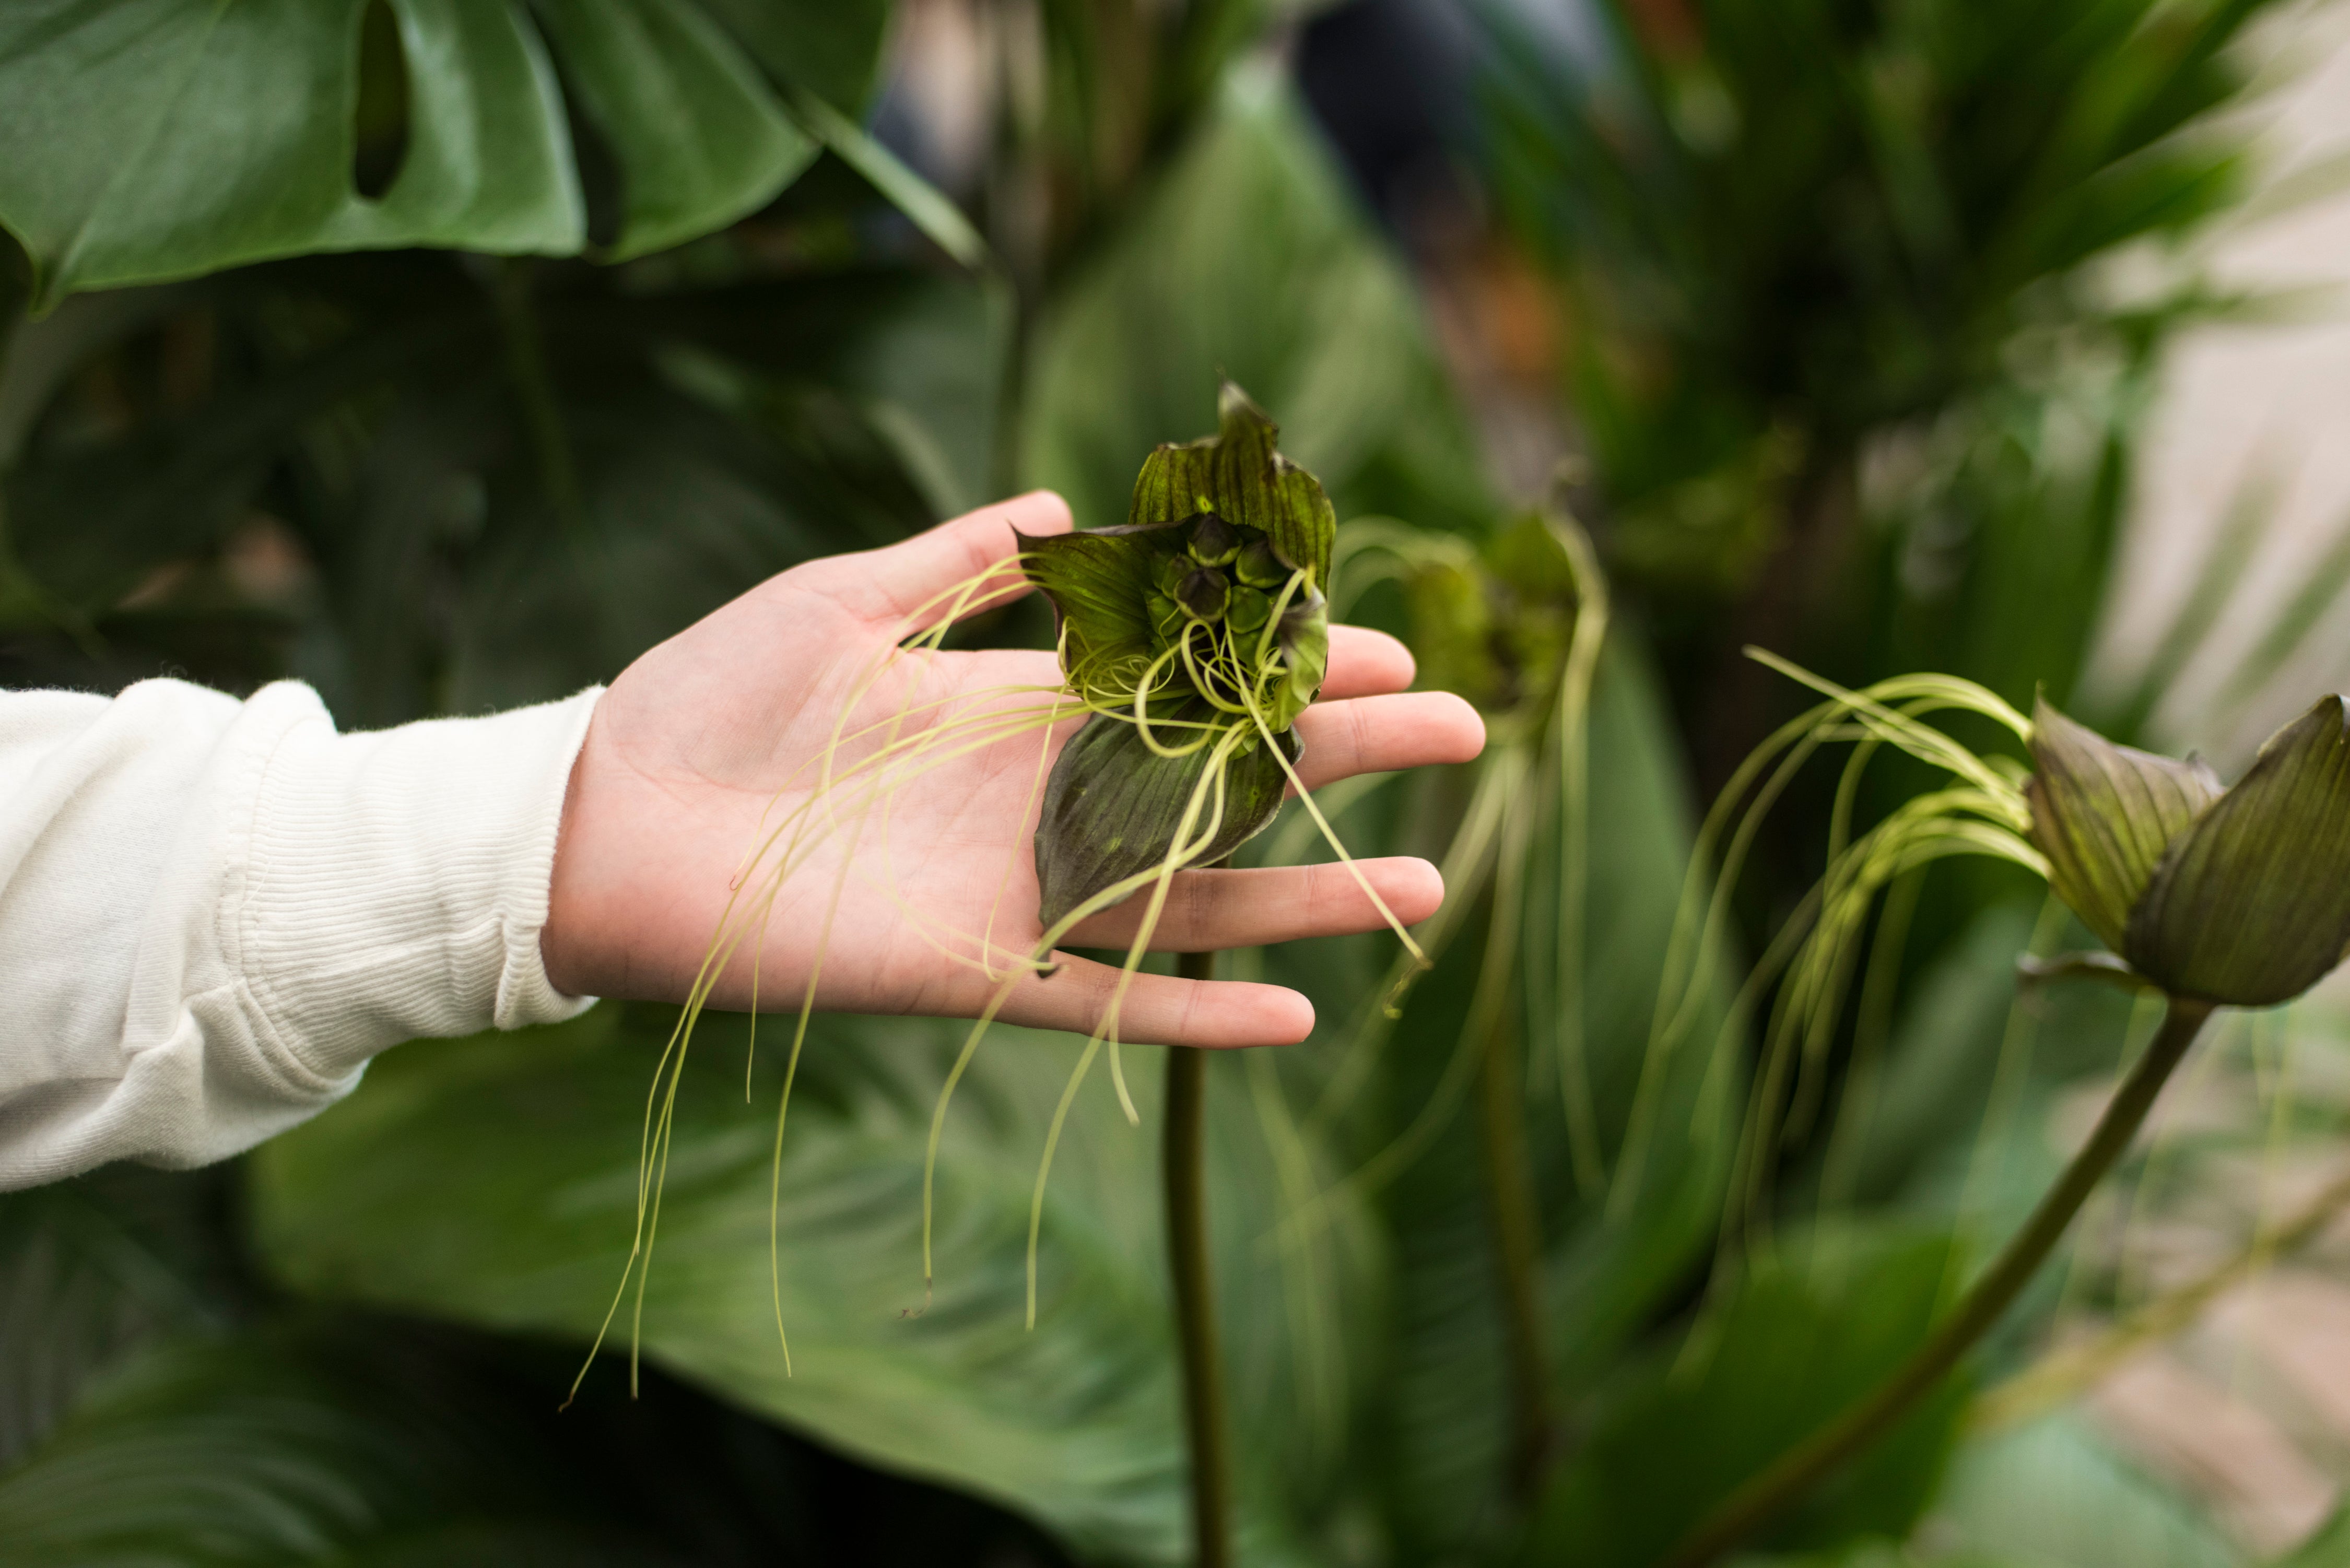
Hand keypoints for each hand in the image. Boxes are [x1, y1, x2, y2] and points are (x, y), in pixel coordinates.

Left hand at [541, 492, 1485, 1046]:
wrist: (609, 816)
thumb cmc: (709, 697)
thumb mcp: (843, 599)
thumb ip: (957, 560)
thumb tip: (1063, 504)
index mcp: (1019, 708)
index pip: (1187, 683)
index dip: (1282, 663)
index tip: (1381, 640)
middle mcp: (1041, 802)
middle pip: (1225, 784)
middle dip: (1340, 757)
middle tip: (1459, 732)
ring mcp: (1020, 892)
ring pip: (1197, 900)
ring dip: (1309, 894)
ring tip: (1427, 884)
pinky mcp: (977, 974)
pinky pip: (1113, 1004)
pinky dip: (1201, 1018)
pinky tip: (1297, 1018)